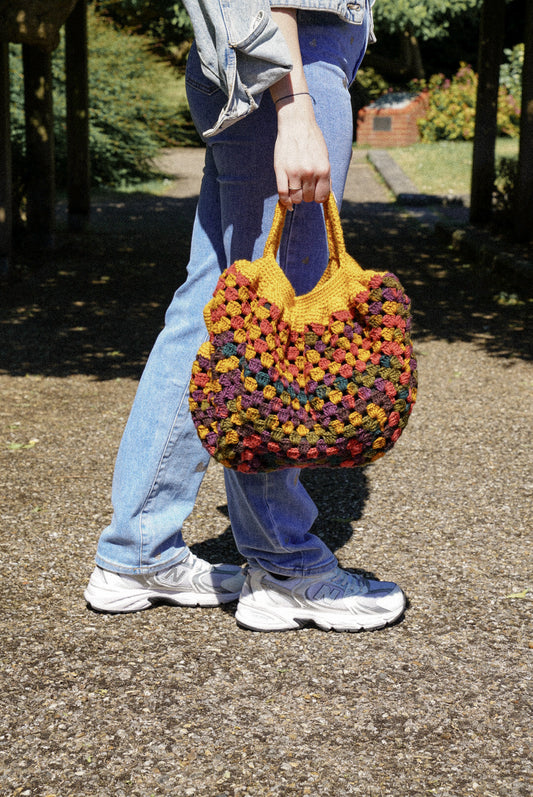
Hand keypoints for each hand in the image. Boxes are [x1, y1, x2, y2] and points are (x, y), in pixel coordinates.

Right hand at [274, 95, 330, 209]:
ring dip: (296, 198)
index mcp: (323, 169)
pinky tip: (286, 200)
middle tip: (304, 188)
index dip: (318, 197)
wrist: (296, 124)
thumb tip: (326, 195)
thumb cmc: (312, 140)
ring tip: (296, 190)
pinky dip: (284, 200)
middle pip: (308, 198)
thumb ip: (325, 176)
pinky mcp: (281, 170)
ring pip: (295, 198)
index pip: (321, 197)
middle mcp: (310, 172)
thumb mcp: (324, 157)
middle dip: (306, 196)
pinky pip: (283, 193)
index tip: (314, 194)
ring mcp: (294, 172)